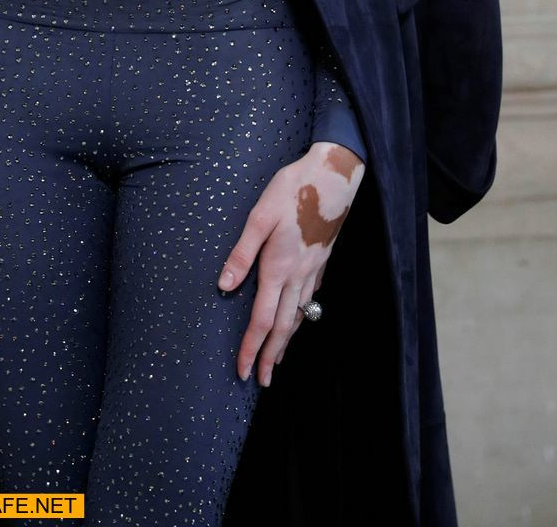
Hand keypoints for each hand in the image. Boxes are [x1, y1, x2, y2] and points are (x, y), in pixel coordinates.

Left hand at [217, 141, 364, 387]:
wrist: (333, 175)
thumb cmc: (292, 190)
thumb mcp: (259, 216)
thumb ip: (242, 253)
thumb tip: (224, 287)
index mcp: (279, 267)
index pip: (262, 319)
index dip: (251, 348)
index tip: (243, 371)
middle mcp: (298, 275)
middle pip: (283, 326)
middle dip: (270, 355)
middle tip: (261, 380)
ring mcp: (313, 269)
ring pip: (299, 314)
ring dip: (286, 340)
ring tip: (278, 358)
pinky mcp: (322, 259)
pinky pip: (310, 296)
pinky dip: (302, 314)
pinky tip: (300, 315)